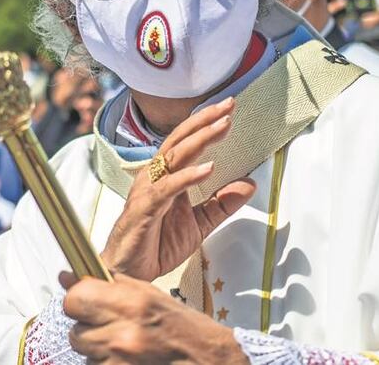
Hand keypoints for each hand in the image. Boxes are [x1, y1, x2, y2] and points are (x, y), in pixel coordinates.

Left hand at [61, 272, 245, 364]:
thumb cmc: (183, 329)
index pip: (75, 299)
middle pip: (75, 330)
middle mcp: (121, 336)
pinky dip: (106, 364)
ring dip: (98, 349)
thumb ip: (107, 284)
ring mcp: (117, 363)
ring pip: (84, 353)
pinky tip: (127, 359)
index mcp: (130, 305)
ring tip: (124, 345)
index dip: (78, 299)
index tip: (85, 300)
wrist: (206, 362)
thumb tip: (69, 276)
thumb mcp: (149, 294)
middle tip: (110, 326)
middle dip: (88, 327)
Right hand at [100, 99, 255, 280]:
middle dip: (205, 121)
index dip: (206, 124)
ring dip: (200, 140)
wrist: (128, 273)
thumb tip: (249, 184)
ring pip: (174, 157)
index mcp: (166, 176)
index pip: (187, 142)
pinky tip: (208, 169)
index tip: (229, 110)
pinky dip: (188, 176)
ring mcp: (148, 190)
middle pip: (180, 140)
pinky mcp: (145, 208)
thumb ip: (222, 203)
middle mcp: (155, 176)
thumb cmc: (156, 245)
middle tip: (229, 106)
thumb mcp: (199, 223)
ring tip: (222, 127)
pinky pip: (168, 188)